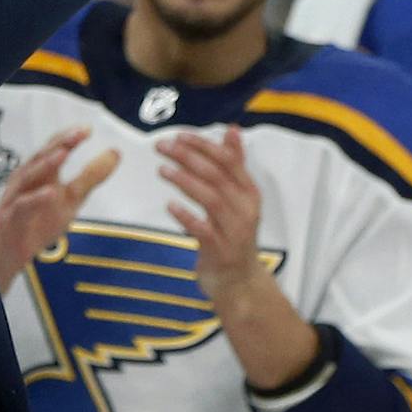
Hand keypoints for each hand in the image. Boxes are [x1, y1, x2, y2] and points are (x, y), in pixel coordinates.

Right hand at [0, 125, 118, 293]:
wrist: (12, 251)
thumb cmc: (39, 221)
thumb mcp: (72, 199)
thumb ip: (91, 176)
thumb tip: (115, 153)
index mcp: (41, 172)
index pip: (54, 149)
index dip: (69, 138)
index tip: (88, 129)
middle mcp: (26, 179)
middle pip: (41, 157)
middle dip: (59, 144)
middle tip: (78, 134)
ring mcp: (16, 196)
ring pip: (29, 176)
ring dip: (45, 164)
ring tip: (63, 154)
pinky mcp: (11, 217)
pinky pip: (22, 205)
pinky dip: (35, 198)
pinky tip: (50, 193)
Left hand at [158, 126, 319, 390]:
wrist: (239, 282)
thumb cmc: (232, 233)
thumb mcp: (238, 199)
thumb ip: (233, 165)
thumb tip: (232, 129)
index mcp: (249, 193)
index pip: (229, 161)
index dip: (205, 146)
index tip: (180, 135)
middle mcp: (245, 209)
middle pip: (217, 176)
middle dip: (188, 157)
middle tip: (161, 146)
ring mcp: (234, 231)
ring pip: (211, 199)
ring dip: (186, 181)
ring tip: (162, 169)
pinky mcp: (221, 251)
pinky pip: (203, 230)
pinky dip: (186, 216)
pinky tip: (170, 206)